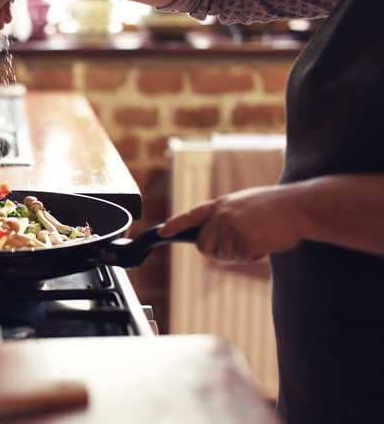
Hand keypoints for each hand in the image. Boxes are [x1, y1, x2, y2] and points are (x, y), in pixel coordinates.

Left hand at [157, 185, 305, 262]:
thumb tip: (214, 238)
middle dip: (218, 252)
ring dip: (242, 253)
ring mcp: (232, 227)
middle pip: (204, 246)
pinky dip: (255, 257)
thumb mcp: (246, 204)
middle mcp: (222, 215)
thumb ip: (227, 217)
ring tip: (260, 235)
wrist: (301, 206)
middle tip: (242, 245)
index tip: (162, 233)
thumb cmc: (278, 207)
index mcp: (222, 204)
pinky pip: (243, 259)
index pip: (192, 215)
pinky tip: (267, 242)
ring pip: (225, 256)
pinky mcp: (244, 240)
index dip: (175, 225)